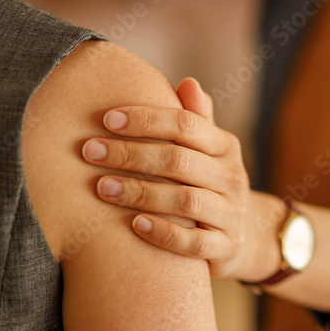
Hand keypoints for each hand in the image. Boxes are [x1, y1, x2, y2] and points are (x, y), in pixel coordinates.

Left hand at [80, 77, 250, 277]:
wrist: (239, 236)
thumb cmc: (207, 183)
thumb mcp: (206, 150)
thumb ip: (195, 119)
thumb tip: (188, 82)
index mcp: (226, 146)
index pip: (186, 125)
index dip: (146, 120)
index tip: (106, 119)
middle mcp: (233, 177)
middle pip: (179, 161)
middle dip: (131, 154)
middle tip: (89, 151)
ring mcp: (232, 214)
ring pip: (185, 202)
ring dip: (140, 193)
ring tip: (101, 187)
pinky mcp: (226, 248)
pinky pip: (194, 243)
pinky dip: (164, 233)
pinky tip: (134, 225)